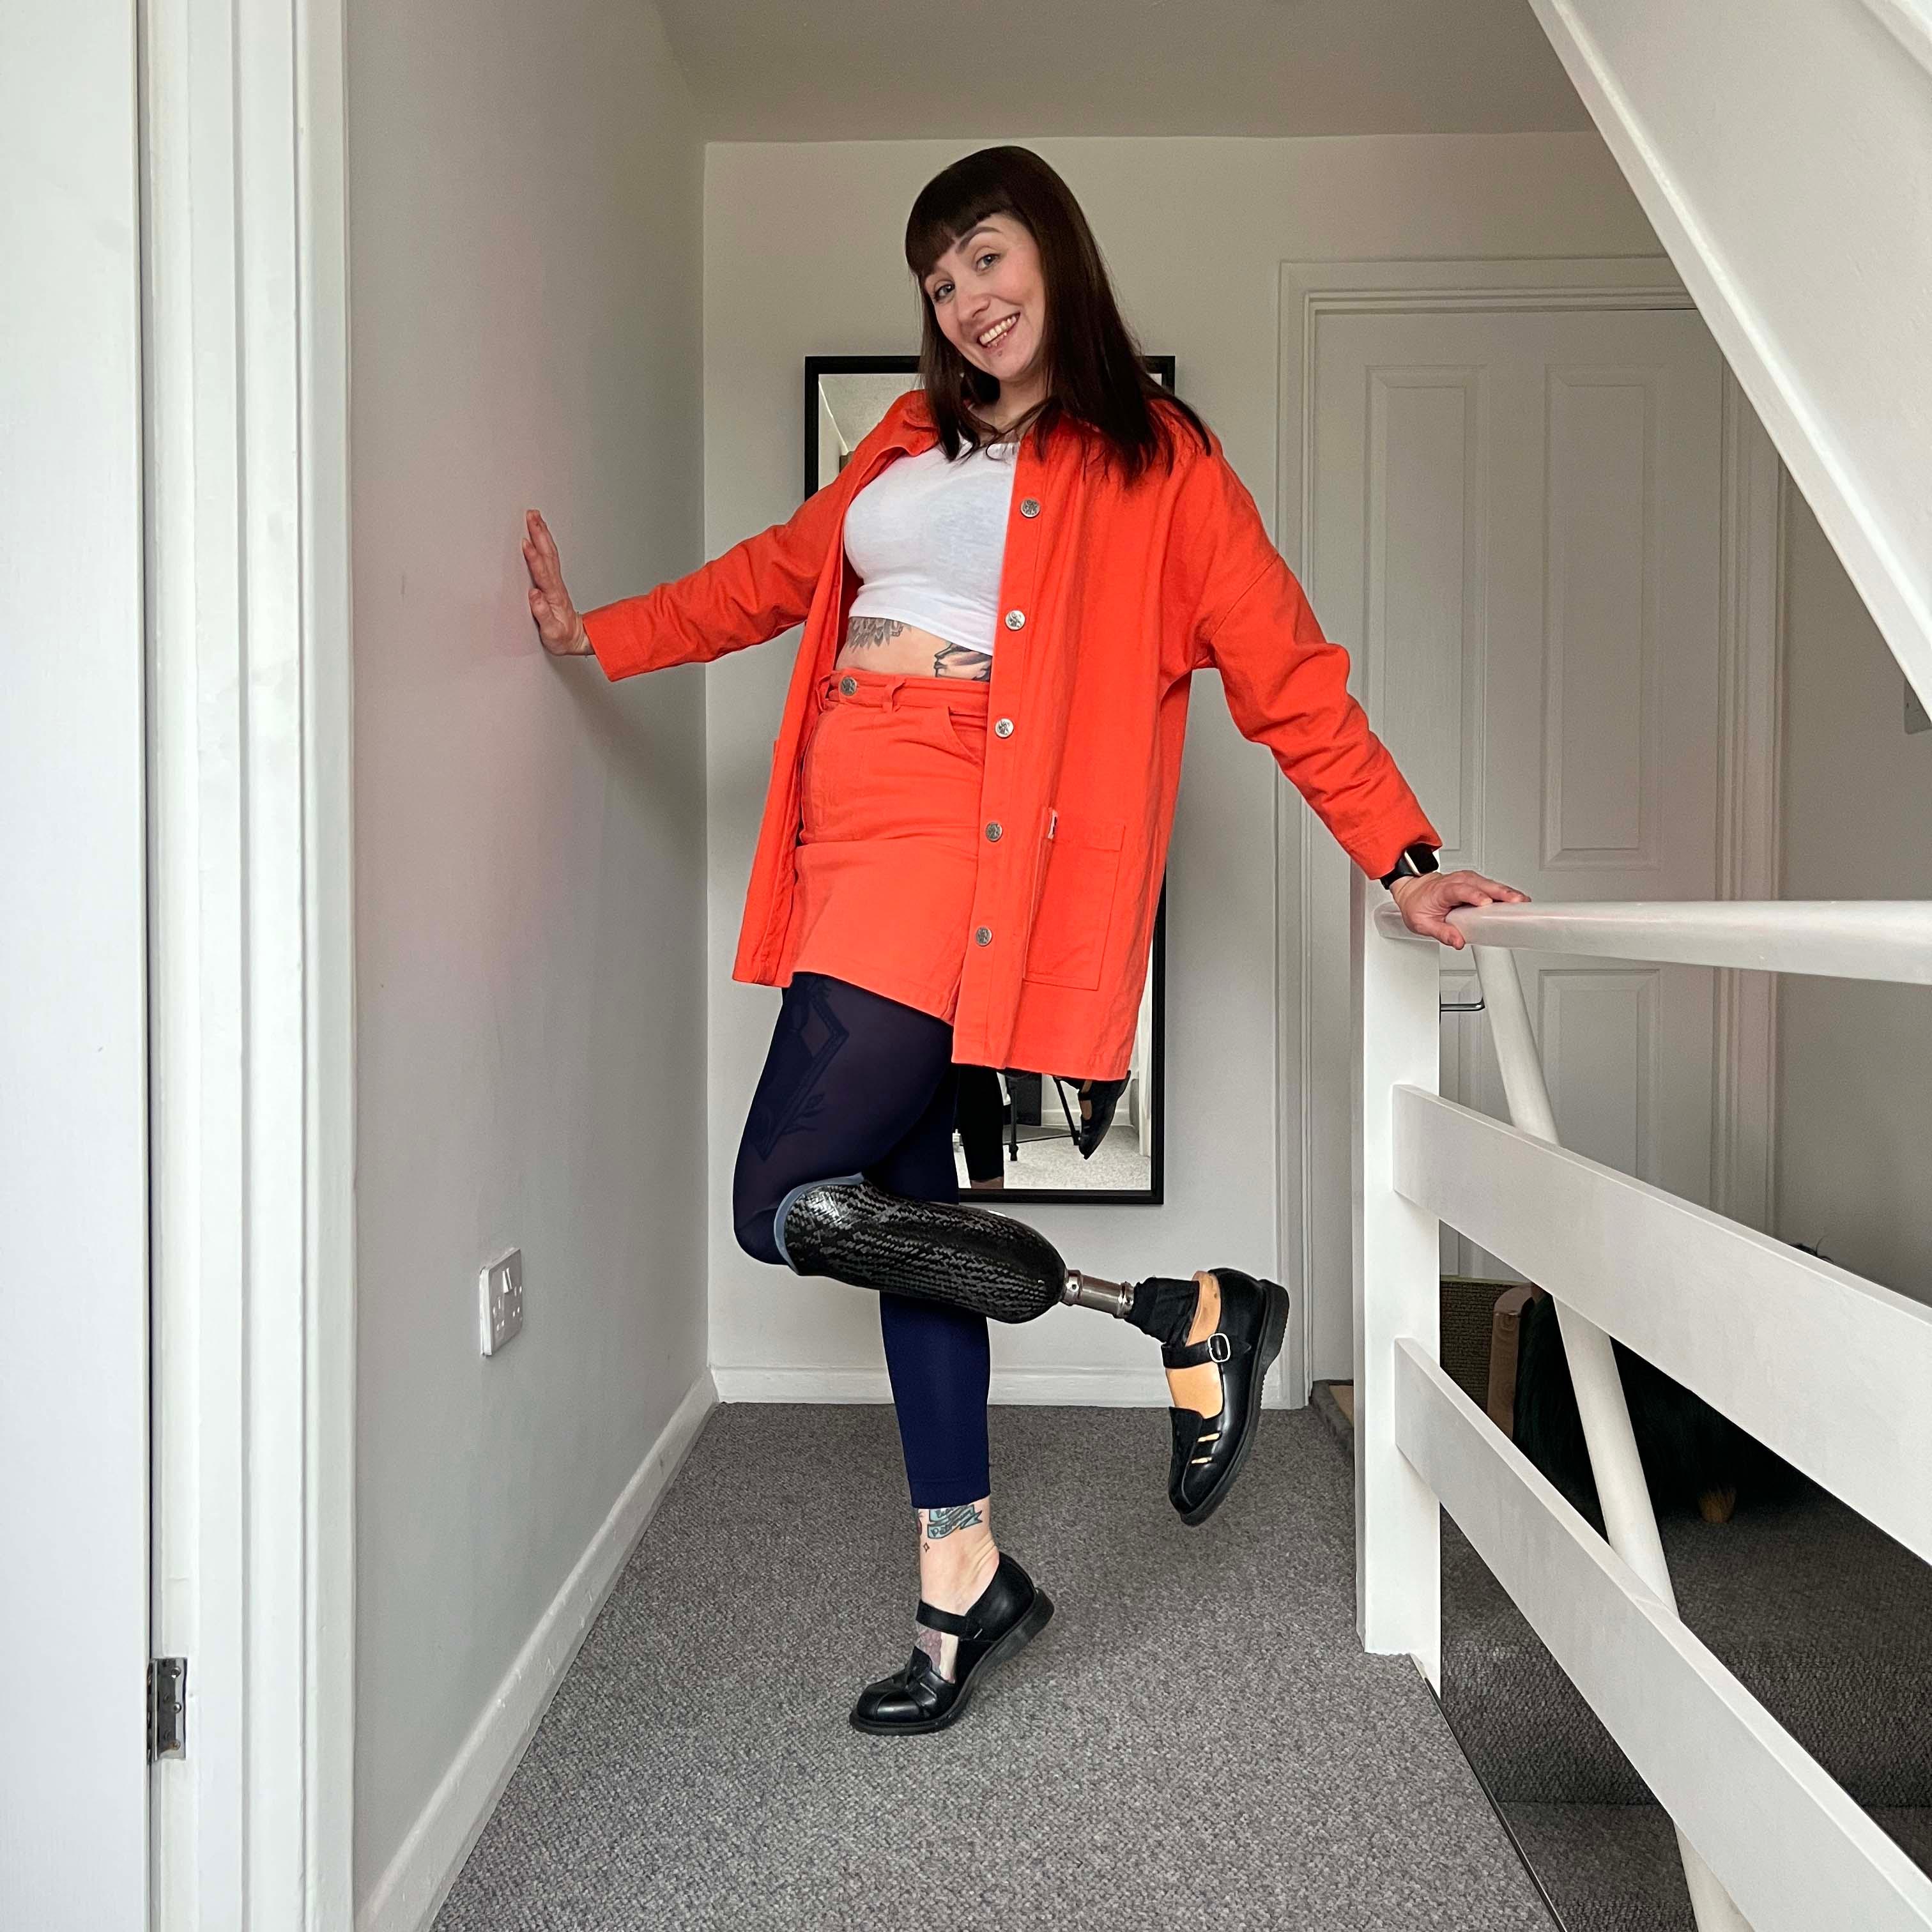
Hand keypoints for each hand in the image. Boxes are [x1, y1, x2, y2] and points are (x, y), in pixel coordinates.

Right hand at [522, 510, 591, 655]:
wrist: (576, 638)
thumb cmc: (562, 636)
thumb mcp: (552, 632)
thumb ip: (543, 614)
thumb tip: (534, 596)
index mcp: (553, 595)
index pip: (542, 573)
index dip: (534, 558)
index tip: (526, 543)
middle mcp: (555, 585)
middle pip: (547, 555)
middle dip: (539, 534)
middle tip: (531, 516)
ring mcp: (555, 581)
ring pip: (549, 552)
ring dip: (542, 534)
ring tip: (535, 517)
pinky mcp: (553, 581)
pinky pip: (549, 557)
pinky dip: (544, 543)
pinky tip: (540, 534)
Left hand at [1389, 868, 1528, 949]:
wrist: (1412, 891)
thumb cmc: (1418, 905)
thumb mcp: (1422, 924)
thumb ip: (1441, 933)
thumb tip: (1458, 942)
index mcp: (1442, 890)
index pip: (1459, 890)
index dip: (1474, 895)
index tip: (1486, 903)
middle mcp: (1457, 881)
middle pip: (1481, 884)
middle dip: (1500, 892)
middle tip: (1517, 901)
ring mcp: (1467, 880)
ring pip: (1489, 883)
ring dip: (1506, 891)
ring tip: (1522, 902)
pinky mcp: (1475, 883)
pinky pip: (1490, 885)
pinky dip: (1503, 892)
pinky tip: (1515, 900)